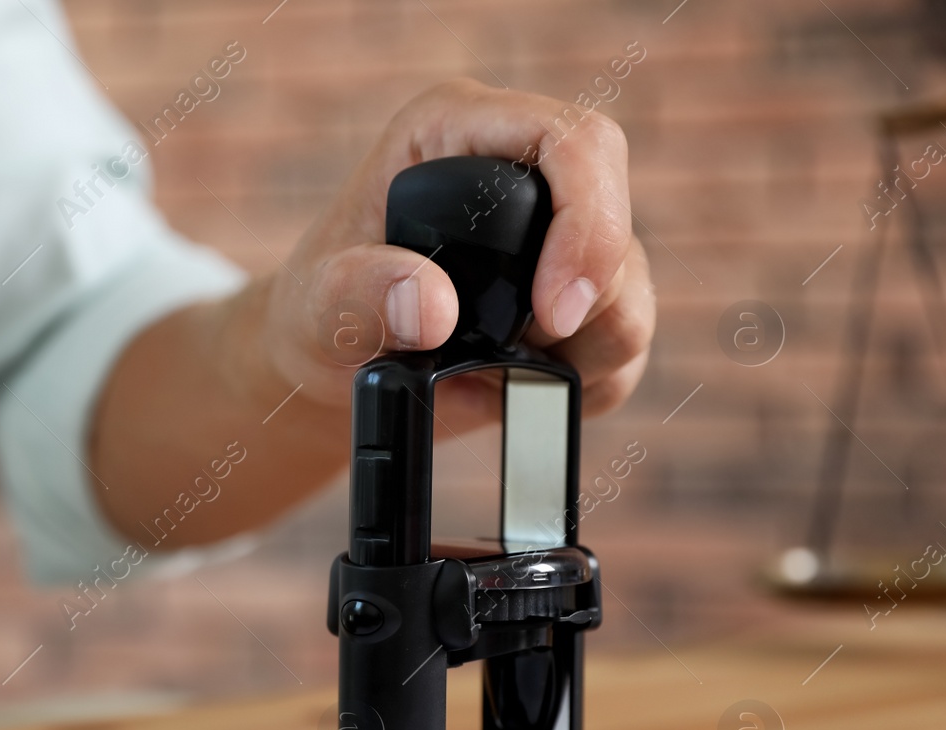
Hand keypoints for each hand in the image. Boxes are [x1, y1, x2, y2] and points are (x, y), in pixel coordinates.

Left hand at [254, 77, 654, 430]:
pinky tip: (525, 382)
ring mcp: (554, 231)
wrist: (332, 366)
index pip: (570, 141)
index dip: (586, 221)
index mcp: (456, 131)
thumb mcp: (316, 306)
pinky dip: (589, 377)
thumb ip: (358, 295)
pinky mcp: (574, 292)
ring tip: (503, 366)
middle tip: (531, 346)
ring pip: (629, 283)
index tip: (551, 310)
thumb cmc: (318, 314)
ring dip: (587, 344)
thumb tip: (431, 307)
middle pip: (615, 209)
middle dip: (590, 294)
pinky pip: (624, 339)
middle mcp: (517, 167)